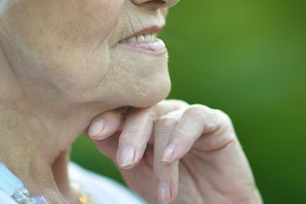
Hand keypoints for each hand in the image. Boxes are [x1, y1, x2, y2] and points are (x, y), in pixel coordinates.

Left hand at [86, 100, 262, 203]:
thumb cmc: (173, 194)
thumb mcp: (137, 173)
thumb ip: (116, 150)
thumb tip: (89, 128)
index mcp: (144, 122)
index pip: (123, 111)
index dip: (108, 117)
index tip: (93, 131)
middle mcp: (166, 114)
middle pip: (142, 111)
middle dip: (131, 135)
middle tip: (127, 159)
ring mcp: (189, 116)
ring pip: (166, 119)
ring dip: (162, 157)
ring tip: (164, 190)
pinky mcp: (216, 122)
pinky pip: (195, 118)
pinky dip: (182, 137)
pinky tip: (173, 156)